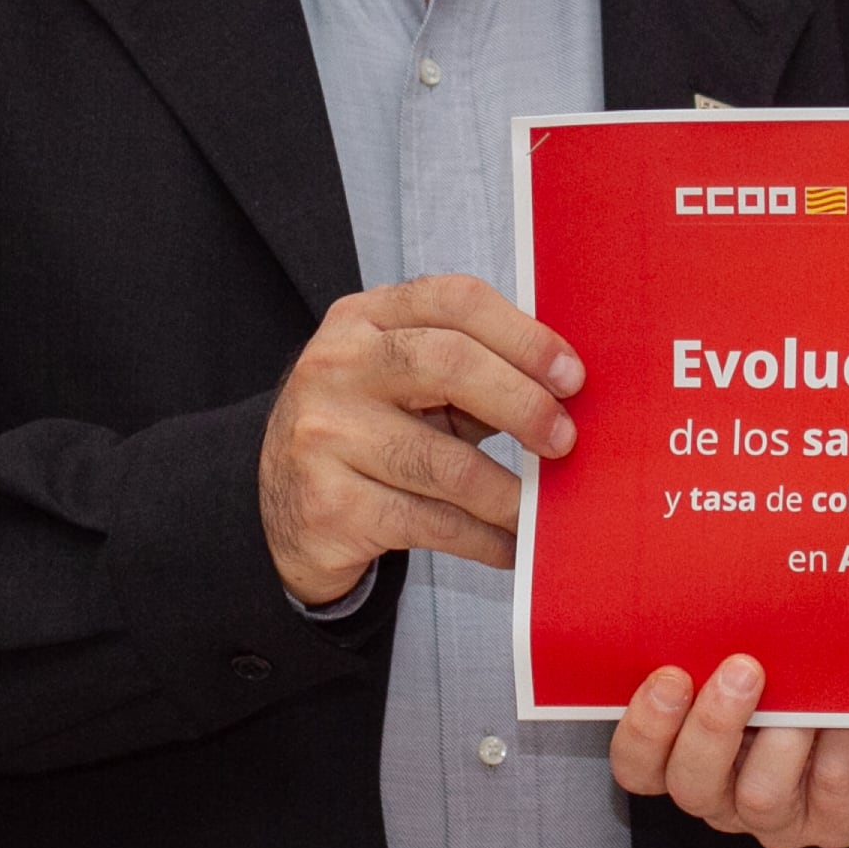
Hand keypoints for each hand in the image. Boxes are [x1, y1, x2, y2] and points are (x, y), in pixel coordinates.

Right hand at [258, 274, 583, 605]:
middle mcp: (337, 366)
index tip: (572, 377)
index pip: (454, 301)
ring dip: (508, 492)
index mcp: (363, 319)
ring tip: (542, 509)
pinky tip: (509, 546)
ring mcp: (325, 436)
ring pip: (444, 461)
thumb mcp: (403, 384)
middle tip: (564, 440)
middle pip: (447, 363)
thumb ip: (468, 372)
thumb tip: (565, 393)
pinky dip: (482, 539)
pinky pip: (429, 523)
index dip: (524, 335)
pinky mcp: (329, 506)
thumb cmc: (366, 432)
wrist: (276, 506)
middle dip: (521, 402)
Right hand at [610, 656, 848, 847]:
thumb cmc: (817, 680)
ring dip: (783, 740)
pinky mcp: (838, 822)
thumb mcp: (770, 658)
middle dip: (711, 727)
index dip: (643, 730)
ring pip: (760, 797)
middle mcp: (727, 795)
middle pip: (691, 785)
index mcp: (693, 755)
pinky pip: (831, 787)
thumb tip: (726, 592)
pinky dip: (842, 740)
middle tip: (742, 670)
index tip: (668, 675)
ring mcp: (782, 817)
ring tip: (808, 697)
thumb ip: (735, 640)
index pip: (640, 764)